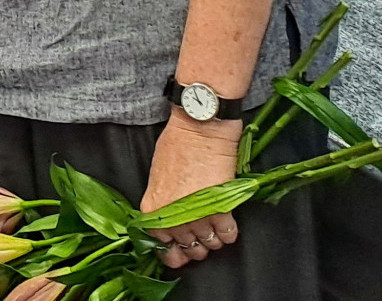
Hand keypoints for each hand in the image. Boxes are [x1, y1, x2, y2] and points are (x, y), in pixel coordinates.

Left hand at [141, 115, 242, 268]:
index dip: (173, 252)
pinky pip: (227, 236)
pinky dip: (229, 232)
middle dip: (196, 245)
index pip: (160, 245)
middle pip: (187, 248)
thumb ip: (161, 202)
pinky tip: (228, 222)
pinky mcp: (221, 211)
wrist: (199, 129)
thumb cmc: (176, 144)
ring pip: (208, 244)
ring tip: (215, 225)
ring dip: (213, 239)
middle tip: (202, 234)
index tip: (180, 251)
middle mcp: (172, 217)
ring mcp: (197, 217)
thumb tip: (169, 217)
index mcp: (153, 208)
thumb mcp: (157, 175)